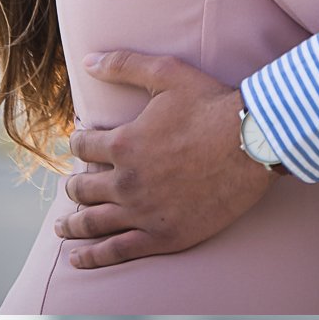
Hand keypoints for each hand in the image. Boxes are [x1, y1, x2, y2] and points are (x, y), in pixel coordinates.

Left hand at [56, 54, 271, 266]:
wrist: (255, 145)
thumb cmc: (214, 107)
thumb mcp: (167, 74)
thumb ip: (124, 65)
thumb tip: (88, 61)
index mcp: (122, 144)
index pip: (82, 147)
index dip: (80, 144)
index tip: (84, 147)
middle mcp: (126, 182)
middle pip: (82, 188)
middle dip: (75, 186)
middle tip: (75, 188)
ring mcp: (143, 212)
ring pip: (92, 222)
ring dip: (72, 224)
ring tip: (64, 227)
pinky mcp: (164, 236)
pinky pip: (118, 251)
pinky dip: (93, 257)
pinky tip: (77, 259)